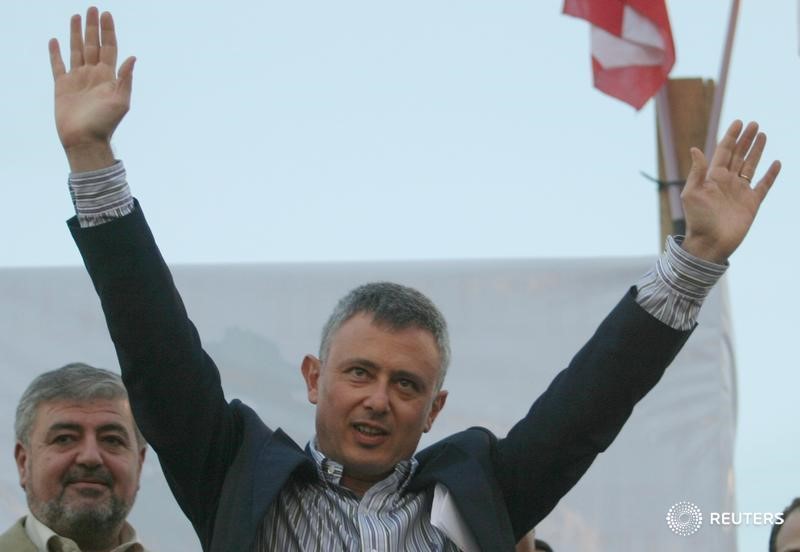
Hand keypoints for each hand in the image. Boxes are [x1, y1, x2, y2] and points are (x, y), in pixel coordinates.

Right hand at [49, 7, 134, 170]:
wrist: (85, 140)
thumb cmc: (105, 124)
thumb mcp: (120, 101)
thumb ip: (125, 79)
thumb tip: (133, 57)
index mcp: (108, 77)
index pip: (109, 48)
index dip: (108, 32)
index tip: (106, 14)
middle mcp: (93, 75)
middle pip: (93, 45)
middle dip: (93, 27)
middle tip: (93, 9)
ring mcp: (78, 80)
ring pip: (76, 51)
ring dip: (76, 34)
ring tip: (76, 17)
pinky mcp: (62, 86)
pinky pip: (58, 66)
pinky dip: (56, 53)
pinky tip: (55, 41)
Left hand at [680, 120, 780, 263]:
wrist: (710, 243)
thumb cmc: (698, 219)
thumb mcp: (692, 193)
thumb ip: (696, 172)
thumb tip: (695, 149)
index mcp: (712, 177)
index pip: (724, 151)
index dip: (731, 137)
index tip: (738, 122)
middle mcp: (727, 182)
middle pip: (739, 155)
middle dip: (746, 139)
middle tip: (754, 123)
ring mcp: (740, 191)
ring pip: (751, 166)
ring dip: (757, 151)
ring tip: (762, 134)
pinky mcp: (752, 203)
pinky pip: (763, 185)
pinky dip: (771, 175)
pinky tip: (776, 163)